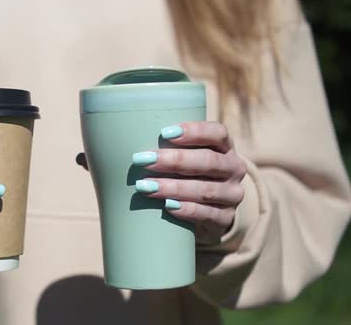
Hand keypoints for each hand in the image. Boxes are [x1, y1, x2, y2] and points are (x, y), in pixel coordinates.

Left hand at [133, 122, 246, 243]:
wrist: (207, 211)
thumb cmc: (186, 175)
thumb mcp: (184, 157)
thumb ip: (164, 146)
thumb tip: (117, 140)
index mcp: (225, 147)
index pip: (217, 133)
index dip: (194, 131)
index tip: (164, 132)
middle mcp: (234, 168)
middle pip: (209, 161)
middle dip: (175, 160)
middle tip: (143, 160)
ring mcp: (232, 195)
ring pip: (206, 190)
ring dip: (173, 187)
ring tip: (145, 187)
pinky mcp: (226, 219)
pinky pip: (208, 215)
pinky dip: (187, 210)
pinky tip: (167, 206)